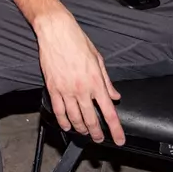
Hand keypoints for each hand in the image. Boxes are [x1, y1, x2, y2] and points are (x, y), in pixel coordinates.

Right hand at [35, 11, 123, 145]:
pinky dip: (63, 121)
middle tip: (100, 139)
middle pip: (91, 119)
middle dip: (97, 133)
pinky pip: (58, 110)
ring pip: (75, 118)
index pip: (109, 112)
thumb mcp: (98, 60)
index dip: (115, 129)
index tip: (119, 139)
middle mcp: (82, 89)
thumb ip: (107, 81)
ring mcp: (66, 90)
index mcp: (96, 82)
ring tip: (85, 133)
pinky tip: (67, 126)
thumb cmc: (77, 41)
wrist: (56, 31)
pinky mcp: (53, 88)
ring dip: (81, 129)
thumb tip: (115, 96)